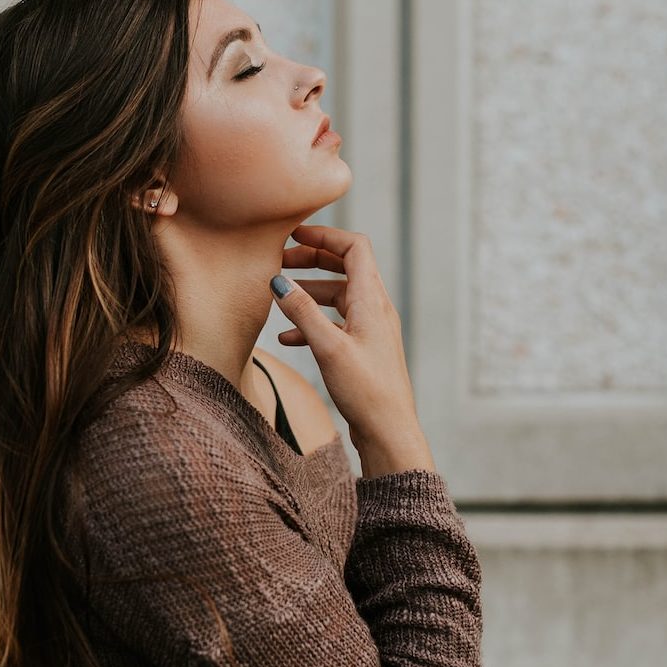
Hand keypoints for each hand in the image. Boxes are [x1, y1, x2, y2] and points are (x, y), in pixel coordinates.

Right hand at [270, 224, 431, 471]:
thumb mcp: (328, 347)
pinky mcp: (363, 349)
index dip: (325, 235)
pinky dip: (312, 321)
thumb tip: (279, 280)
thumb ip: (302, 312)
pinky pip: (336, 323)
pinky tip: (287, 338)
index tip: (294, 234)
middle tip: (279, 261)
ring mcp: (371, 329)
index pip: (355, 247)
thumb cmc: (365, 390)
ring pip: (338, 295)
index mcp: (372, 300)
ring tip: (278, 296)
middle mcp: (375, 309)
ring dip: (309, 291)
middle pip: (345, 267)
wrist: (388, 431)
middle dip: (312, 260)